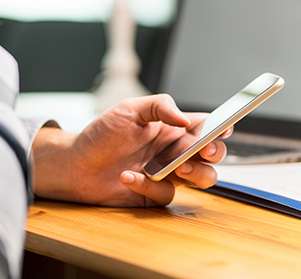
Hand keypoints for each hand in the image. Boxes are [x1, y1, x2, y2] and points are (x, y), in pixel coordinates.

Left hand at [31, 94, 230, 206]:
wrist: (75, 164)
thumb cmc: (101, 134)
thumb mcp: (129, 109)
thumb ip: (159, 106)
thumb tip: (184, 118)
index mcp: (174, 128)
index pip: (206, 126)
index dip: (221, 126)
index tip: (224, 127)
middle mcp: (175, 151)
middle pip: (213, 155)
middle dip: (214, 153)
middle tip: (201, 151)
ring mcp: (168, 174)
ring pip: (203, 178)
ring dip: (195, 173)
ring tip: (176, 167)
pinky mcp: (155, 193)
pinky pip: (167, 194)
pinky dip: (148, 185)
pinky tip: (128, 176)